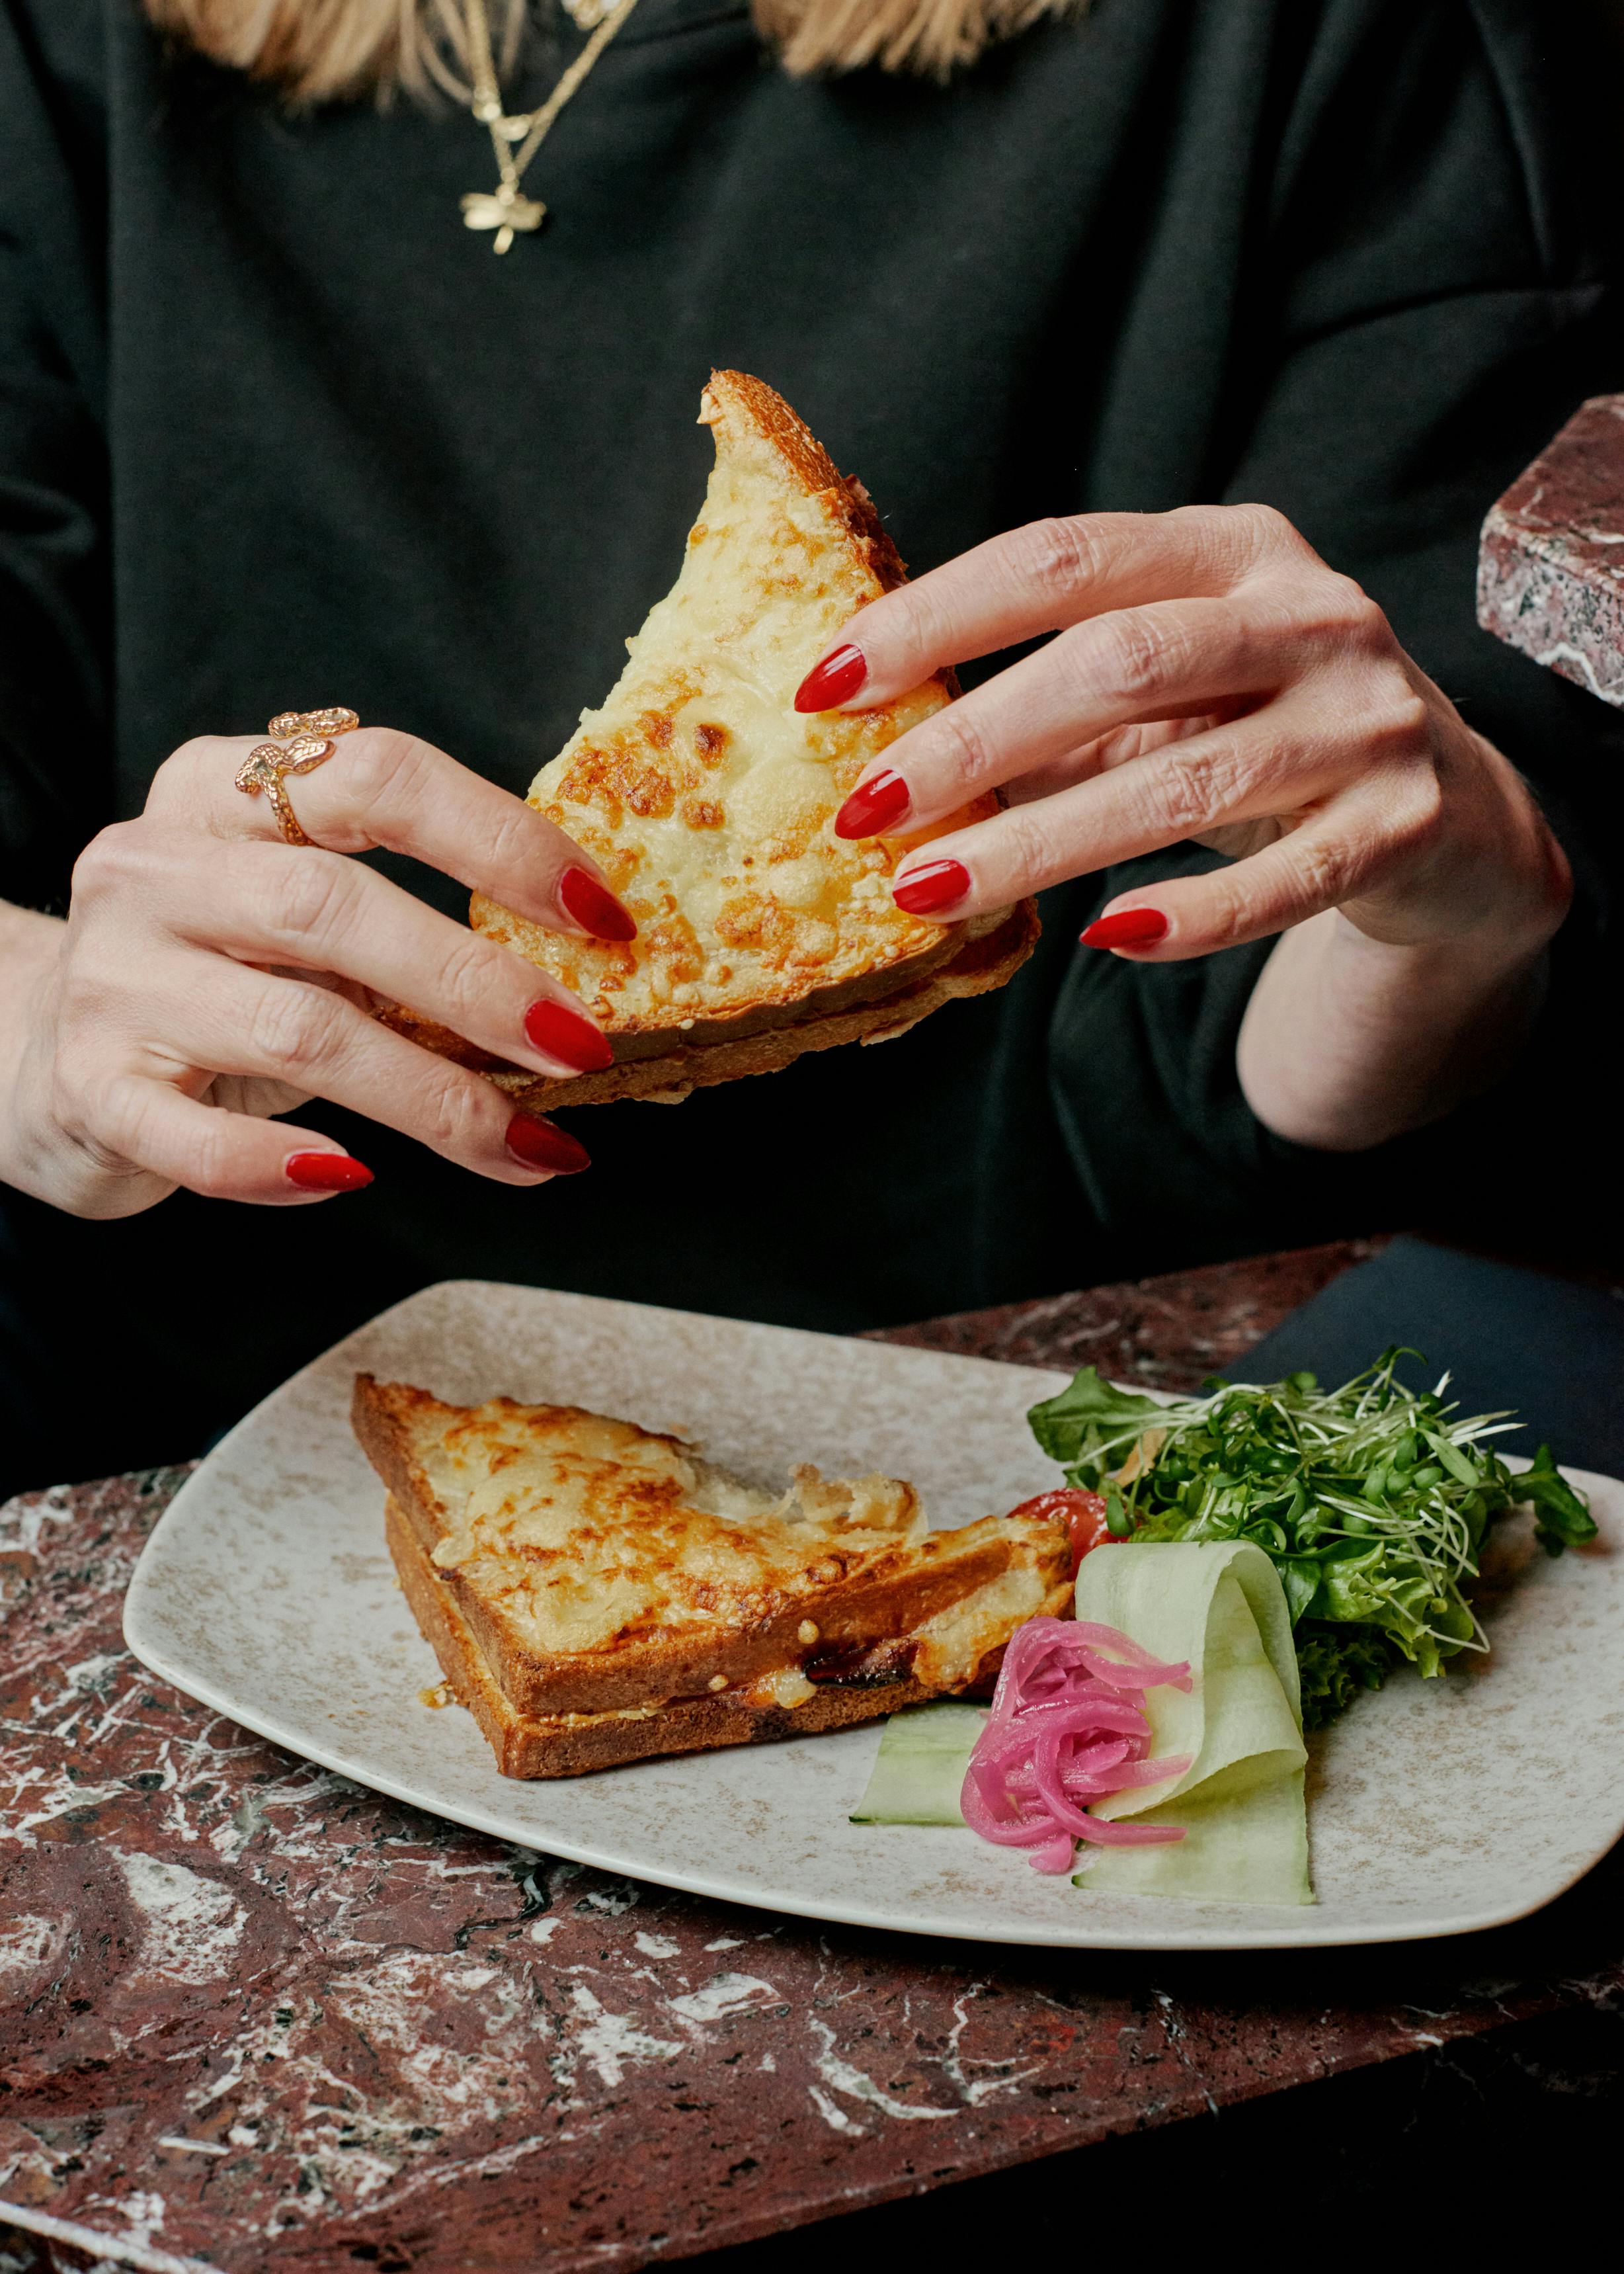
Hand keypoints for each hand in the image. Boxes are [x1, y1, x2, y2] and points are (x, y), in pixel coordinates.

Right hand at [1, 727, 637, 1217]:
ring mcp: (114, 977)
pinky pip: (197, 1137)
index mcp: (222, 790)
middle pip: (330, 906)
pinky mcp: (89, 1086)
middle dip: (475, 979)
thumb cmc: (216, 980)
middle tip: (580, 1045)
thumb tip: (586, 984)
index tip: (601, 913)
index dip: (498, 839)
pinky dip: (284, 1164)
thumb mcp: (296, 918)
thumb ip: (405, 922)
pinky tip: (355, 1177)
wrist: (39, 1056)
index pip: (375, 775)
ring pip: (291, 1027)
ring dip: (429, 1095)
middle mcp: (155, 866)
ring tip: (524, 1144)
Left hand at [798, 505, 1569, 962]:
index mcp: (1232, 548)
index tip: (826, 685)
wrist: (1456, 821)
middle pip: (1114, 662)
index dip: (934, 616)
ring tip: (931, 892)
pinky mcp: (1406, 823)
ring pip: (1184, 780)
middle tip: (862, 813)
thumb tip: (892, 753)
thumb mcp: (1171, 698)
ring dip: (1040, 842)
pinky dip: (1193, 915)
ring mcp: (1369, 717)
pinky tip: (1109, 941)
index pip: (1061, 557)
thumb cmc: (1268, 739)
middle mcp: (1310, 613)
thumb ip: (1059, 707)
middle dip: (970, 738)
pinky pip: (1284, 881)